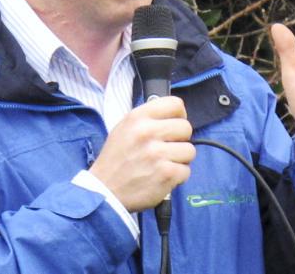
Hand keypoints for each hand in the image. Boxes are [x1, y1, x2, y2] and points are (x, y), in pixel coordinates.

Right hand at [89, 96, 194, 211]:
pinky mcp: (166, 174)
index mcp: (137, 118)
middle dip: (180, 139)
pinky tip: (162, 176)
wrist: (104, 191)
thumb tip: (173, 116)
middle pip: (186, 127)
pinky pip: (186, 170)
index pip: (175, 104)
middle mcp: (148, 132)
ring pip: (190, 150)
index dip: (179, 115)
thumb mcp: (124, 128)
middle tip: (167, 148)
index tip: (175, 124)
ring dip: (180, 159)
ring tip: (163, 164)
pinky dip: (177, 176)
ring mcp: (157, 154)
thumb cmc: (115, 160)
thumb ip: (147, 119)